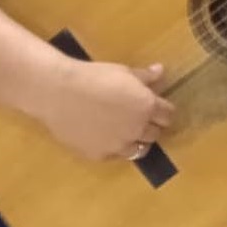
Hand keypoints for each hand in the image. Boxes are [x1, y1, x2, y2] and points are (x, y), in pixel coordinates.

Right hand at [32, 61, 174, 161]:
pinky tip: (104, 136)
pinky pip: (115, 154)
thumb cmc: (92, 76)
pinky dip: (114, 147)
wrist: (58, 92)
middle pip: (156, 134)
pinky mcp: (100, 155)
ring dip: (136, 140)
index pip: (168, 115)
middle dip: (150, 125)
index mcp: (147, 106)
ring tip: (124, 131)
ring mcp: (119, 145)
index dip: (163, 110)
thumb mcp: (123, 71)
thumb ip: (145, 77)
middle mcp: (138, 129)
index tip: (156, 106)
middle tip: (138, 117)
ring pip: (139, 150)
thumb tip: (160, 71)